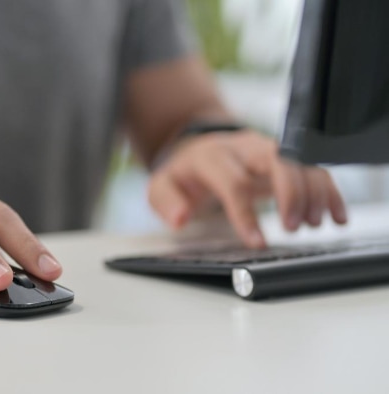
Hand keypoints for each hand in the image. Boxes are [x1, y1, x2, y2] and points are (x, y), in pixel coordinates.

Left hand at [148, 131, 346, 247]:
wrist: (197, 149)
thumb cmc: (183, 174)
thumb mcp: (161, 186)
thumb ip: (166, 201)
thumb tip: (179, 217)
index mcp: (212, 157)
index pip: (234, 182)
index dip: (246, 214)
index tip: (257, 243)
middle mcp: (244, 148)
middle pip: (278, 161)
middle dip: (291, 194)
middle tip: (293, 228)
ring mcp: (268, 150)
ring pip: (301, 162)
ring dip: (314, 193)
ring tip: (313, 225)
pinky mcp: (285, 158)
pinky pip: (313, 168)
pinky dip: (329, 191)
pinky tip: (335, 216)